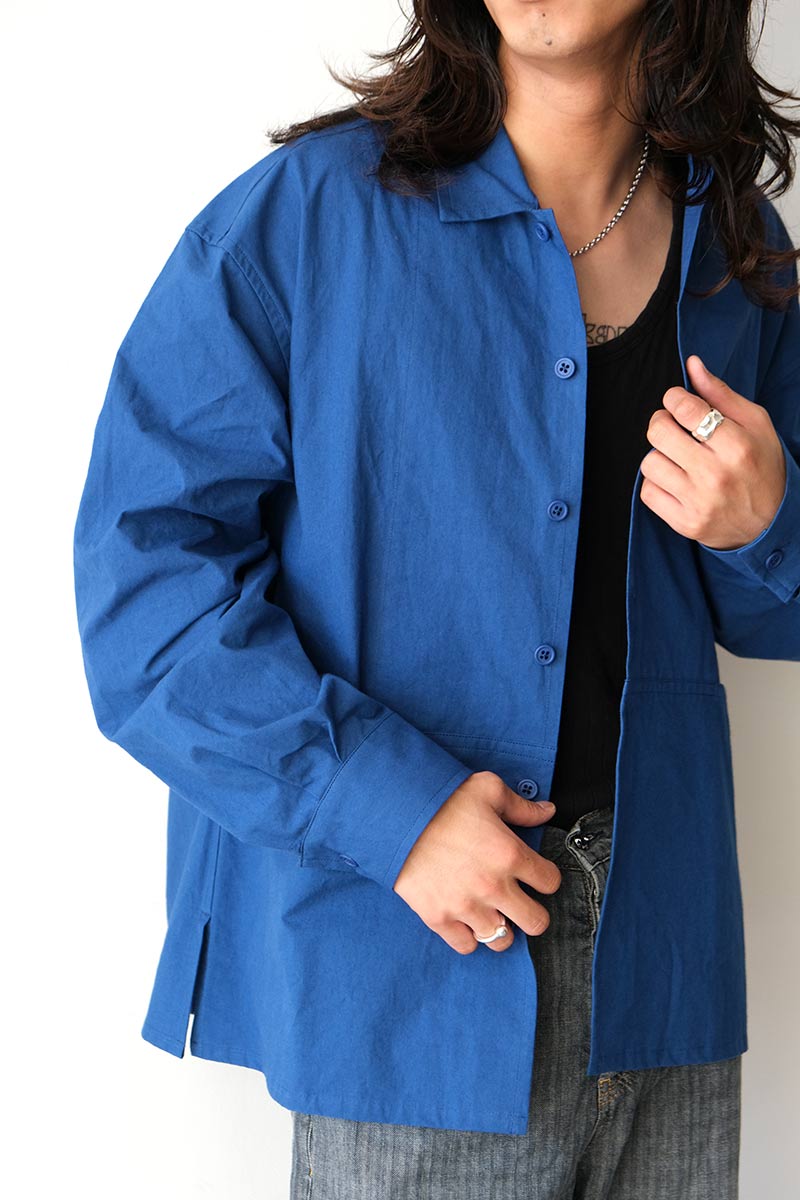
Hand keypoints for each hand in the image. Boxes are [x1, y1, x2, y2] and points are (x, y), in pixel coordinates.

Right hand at [392, 771, 561, 953]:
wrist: (396, 815)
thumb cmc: (443, 800)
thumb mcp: (487, 789)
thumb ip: (521, 805)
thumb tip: (547, 811)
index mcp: (509, 854)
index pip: (551, 882)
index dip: (546, 877)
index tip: (535, 874)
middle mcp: (493, 887)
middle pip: (537, 922)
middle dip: (533, 911)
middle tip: (521, 900)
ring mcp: (466, 907)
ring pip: (503, 940)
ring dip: (501, 926)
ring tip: (492, 911)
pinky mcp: (439, 918)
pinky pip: (467, 946)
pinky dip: (470, 936)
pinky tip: (467, 919)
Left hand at [639, 355, 786, 549]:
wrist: (772, 523)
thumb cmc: (763, 466)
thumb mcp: (755, 424)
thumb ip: (721, 394)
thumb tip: (692, 364)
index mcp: (736, 445)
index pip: (685, 408)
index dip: (673, 398)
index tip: (677, 401)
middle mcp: (715, 474)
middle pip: (658, 433)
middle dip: (661, 422)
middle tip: (672, 425)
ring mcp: (698, 502)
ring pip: (649, 463)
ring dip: (659, 455)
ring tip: (677, 457)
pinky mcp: (685, 523)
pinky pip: (648, 492)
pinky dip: (656, 482)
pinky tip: (675, 480)